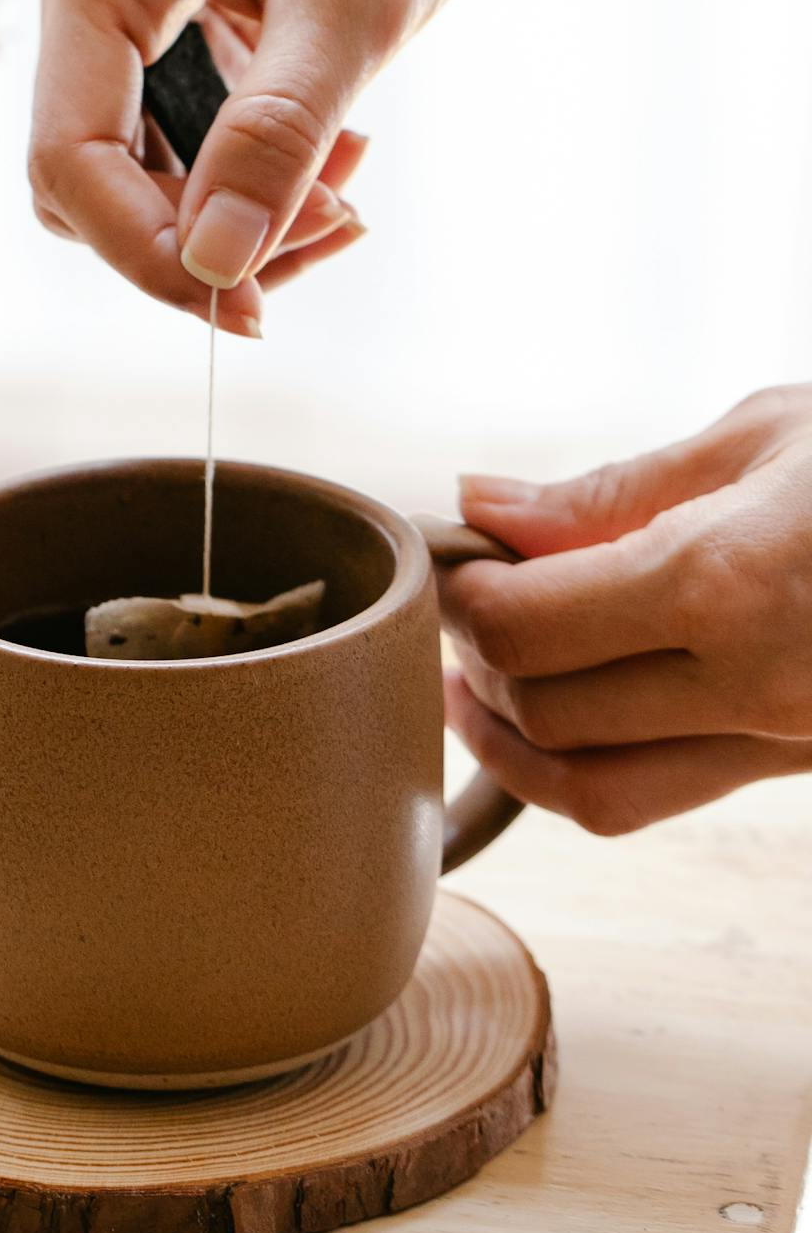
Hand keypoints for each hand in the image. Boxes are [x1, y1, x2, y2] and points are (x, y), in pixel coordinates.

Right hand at [28, 0, 556, 332]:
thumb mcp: (356, 3)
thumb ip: (276, 137)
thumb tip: (212, 271)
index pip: (68, 160)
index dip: (146, 255)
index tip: (249, 310)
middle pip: (92, 181)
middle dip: (197, 239)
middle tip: (329, 237)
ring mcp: (134, 3)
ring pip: (142, 174)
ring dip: (236, 215)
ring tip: (349, 195)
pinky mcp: (184, 20)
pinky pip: (189, 140)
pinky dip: (258, 175)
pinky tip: (340, 157)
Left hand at [444, 390, 811, 834]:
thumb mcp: (767, 434)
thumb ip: (612, 490)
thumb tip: (484, 507)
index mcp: (727, 581)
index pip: (528, 629)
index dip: (464, 601)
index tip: (455, 561)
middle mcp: (753, 681)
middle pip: (545, 713)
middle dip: (477, 664)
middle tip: (462, 607)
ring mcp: (786, 740)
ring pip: (593, 790)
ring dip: (511, 741)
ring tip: (475, 683)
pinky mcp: (802, 766)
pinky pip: (661, 798)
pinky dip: (584, 771)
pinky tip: (558, 715)